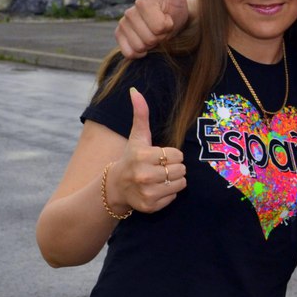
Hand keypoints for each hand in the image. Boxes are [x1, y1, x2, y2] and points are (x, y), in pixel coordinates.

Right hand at [110, 88, 186, 211]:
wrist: (116, 187)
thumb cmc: (131, 158)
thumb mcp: (137, 136)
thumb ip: (140, 113)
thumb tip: (135, 90)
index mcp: (142, 156)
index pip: (177, 154)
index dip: (171, 155)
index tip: (159, 156)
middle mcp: (144, 175)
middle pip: (181, 169)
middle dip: (173, 167)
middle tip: (159, 168)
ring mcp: (147, 192)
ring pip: (181, 183)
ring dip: (174, 180)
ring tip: (159, 178)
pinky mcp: (150, 206)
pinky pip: (174, 197)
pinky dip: (168, 194)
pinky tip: (156, 190)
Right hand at [115, 0, 190, 58]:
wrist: (169, 21)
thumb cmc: (175, 10)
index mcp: (142, 2)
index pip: (159, 28)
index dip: (168, 28)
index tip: (169, 21)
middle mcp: (129, 12)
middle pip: (148, 39)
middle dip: (160, 38)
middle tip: (163, 30)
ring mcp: (123, 24)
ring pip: (139, 47)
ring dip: (151, 46)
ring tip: (155, 35)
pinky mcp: (119, 36)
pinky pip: (127, 52)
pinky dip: (139, 53)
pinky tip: (146, 46)